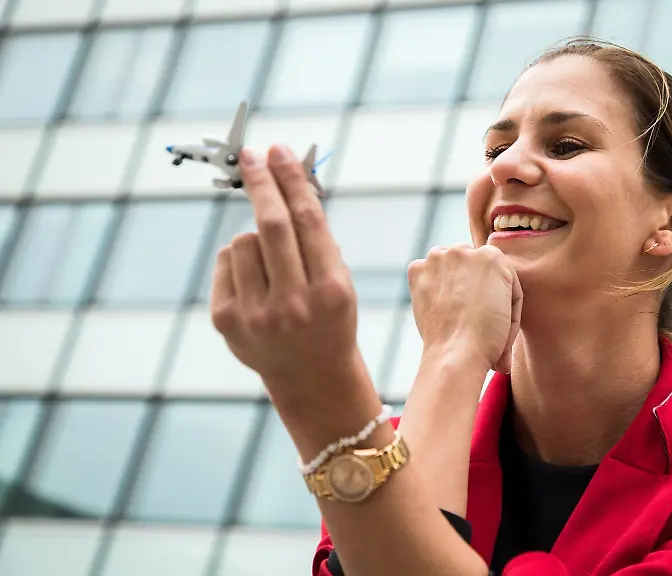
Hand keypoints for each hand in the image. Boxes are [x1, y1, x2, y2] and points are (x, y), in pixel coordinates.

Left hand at [210, 144, 358, 408]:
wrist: (312, 377)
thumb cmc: (329, 317)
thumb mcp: (338, 281)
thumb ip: (316, 238)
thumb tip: (285, 178)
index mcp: (330, 292)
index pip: (308, 222)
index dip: (291, 181)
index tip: (279, 150)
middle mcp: (293, 305)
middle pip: (272, 226)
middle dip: (262, 184)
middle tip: (253, 155)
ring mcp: (256, 316)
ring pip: (243, 241)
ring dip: (255, 238)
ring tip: (273, 266)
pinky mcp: (226, 320)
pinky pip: (227, 262)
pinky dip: (240, 261)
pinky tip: (256, 284)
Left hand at [407, 244, 522, 374]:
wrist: (458, 353)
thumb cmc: (489, 336)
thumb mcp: (507, 303)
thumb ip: (493, 283)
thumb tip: (476, 286)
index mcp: (492, 255)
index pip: (495, 271)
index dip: (497, 293)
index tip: (493, 310)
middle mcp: (464, 249)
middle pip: (470, 264)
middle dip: (471, 282)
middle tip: (474, 310)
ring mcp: (437, 258)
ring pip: (447, 265)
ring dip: (451, 281)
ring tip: (456, 310)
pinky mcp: (417, 271)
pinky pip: (424, 272)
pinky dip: (427, 285)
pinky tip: (438, 306)